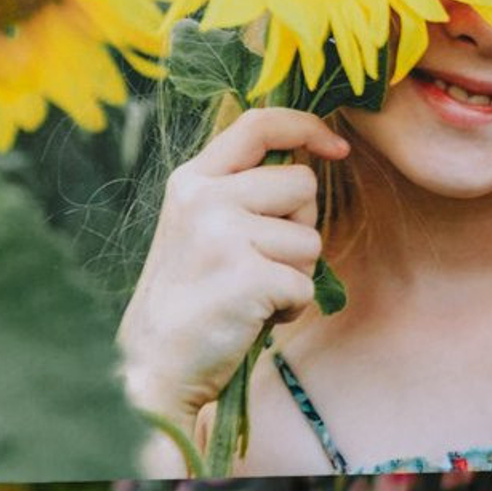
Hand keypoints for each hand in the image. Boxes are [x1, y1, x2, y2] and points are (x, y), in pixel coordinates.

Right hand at [116, 107, 349, 426]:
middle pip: (303, 184)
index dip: (307, 127)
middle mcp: (204, 198)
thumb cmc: (193, 294)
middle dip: (299, 225)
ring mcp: (222, 235)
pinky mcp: (246, 276)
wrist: (154, 366)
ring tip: (250, 292)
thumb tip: (310, 153)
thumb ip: (243, 188)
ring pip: (311, 238)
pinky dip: (291, 307)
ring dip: (295, 273)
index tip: (338, 148)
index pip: (259, 124)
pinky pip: (306, 284)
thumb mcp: (203, 223)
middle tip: (258, 261)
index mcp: (193, 179)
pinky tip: (252, 317)